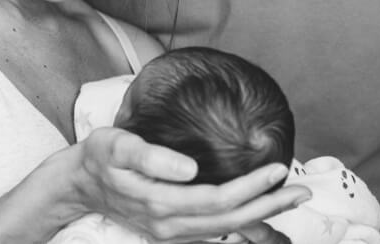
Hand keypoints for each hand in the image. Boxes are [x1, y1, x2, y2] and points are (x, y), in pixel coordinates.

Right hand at [63, 128, 309, 242]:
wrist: (76, 184)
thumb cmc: (98, 157)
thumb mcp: (116, 145)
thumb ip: (151, 156)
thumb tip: (192, 168)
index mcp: (160, 203)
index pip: (218, 199)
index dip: (251, 186)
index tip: (278, 168)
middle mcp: (169, 225)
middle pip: (230, 220)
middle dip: (269, 205)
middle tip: (303, 190)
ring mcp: (170, 233)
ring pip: (225, 230)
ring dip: (260, 216)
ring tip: (289, 200)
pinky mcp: (170, 232)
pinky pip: (213, 235)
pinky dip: (240, 226)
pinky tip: (257, 218)